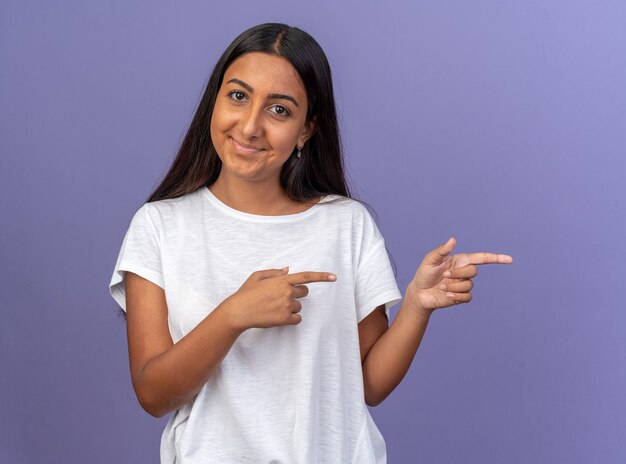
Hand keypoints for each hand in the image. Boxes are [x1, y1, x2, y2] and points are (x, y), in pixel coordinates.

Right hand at [222, 267, 336, 330]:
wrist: (238, 312)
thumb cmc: (246, 293)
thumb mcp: (257, 276)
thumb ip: (274, 273)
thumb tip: (288, 270)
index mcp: (281, 280)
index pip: (306, 276)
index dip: (322, 276)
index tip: (334, 277)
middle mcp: (287, 292)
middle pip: (304, 292)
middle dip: (297, 294)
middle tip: (283, 297)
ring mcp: (286, 306)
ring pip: (299, 306)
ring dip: (291, 307)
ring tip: (274, 308)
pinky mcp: (285, 318)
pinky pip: (297, 318)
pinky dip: (290, 318)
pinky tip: (277, 316)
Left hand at [407, 237, 512, 312]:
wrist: (419, 293)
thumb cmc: (424, 274)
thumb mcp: (430, 260)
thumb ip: (442, 250)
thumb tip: (453, 239)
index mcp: (460, 260)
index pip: (482, 258)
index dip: (496, 258)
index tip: (509, 260)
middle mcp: (464, 272)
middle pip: (473, 271)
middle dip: (457, 274)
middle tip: (443, 276)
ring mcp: (463, 285)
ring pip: (468, 285)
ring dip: (453, 286)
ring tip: (442, 287)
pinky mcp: (461, 297)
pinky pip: (467, 297)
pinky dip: (456, 296)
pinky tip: (446, 295)